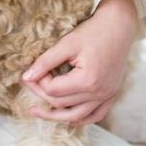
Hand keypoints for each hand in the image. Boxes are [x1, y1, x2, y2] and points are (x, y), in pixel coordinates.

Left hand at [22, 0, 137, 124]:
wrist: (118, 27)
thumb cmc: (93, 32)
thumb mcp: (66, 44)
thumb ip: (45, 62)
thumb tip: (26, 77)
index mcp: (88, 81)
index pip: (54, 90)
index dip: (38, 81)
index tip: (30, 69)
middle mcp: (99, 94)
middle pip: (63, 104)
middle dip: (41, 94)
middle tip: (27, 83)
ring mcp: (107, 96)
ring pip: (78, 116)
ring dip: (57, 116)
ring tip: (38, 112)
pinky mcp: (111, 95)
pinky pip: (95, 115)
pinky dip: (79, 118)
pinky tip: (66, 116)